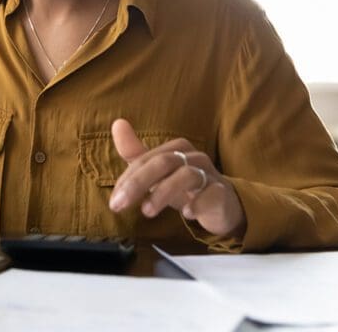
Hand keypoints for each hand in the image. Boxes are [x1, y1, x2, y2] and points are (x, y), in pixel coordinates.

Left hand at [109, 118, 245, 238]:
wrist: (223, 205)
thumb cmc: (186, 186)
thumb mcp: (159, 173)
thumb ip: (136, 153)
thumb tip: (117, 123)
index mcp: (176, 149)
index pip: (145, 159)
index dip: (127, 179)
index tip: (114, 201)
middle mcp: (193, 157)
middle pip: (163, 162)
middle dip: (138, 183)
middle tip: (119, 205)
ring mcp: (209, 174)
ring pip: (186, 175)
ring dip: (162, 193)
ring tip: (147, 211)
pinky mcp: (222, 193)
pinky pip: (211, 194)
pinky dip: (197, 203)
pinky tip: (186, 214)